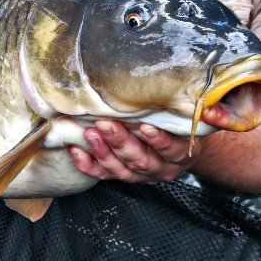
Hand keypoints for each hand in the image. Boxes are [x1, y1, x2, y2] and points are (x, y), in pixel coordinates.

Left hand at [69, 120, 203, 183]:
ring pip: (122, 170)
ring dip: (103, 152)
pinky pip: (106, 174)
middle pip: (141, 160)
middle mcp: (162, 167)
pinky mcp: (126, 176)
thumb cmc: (181, 123)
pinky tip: (77, 150)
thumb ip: (175, 107)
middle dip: (120, 142)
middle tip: (104, 124)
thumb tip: (165, 84)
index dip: (159, 141)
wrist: (184, 146)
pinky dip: (89, 164)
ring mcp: (143, 175)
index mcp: (179, 153)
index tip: (145, 127)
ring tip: (89, 134)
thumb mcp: (184, 116)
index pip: (172, 150)